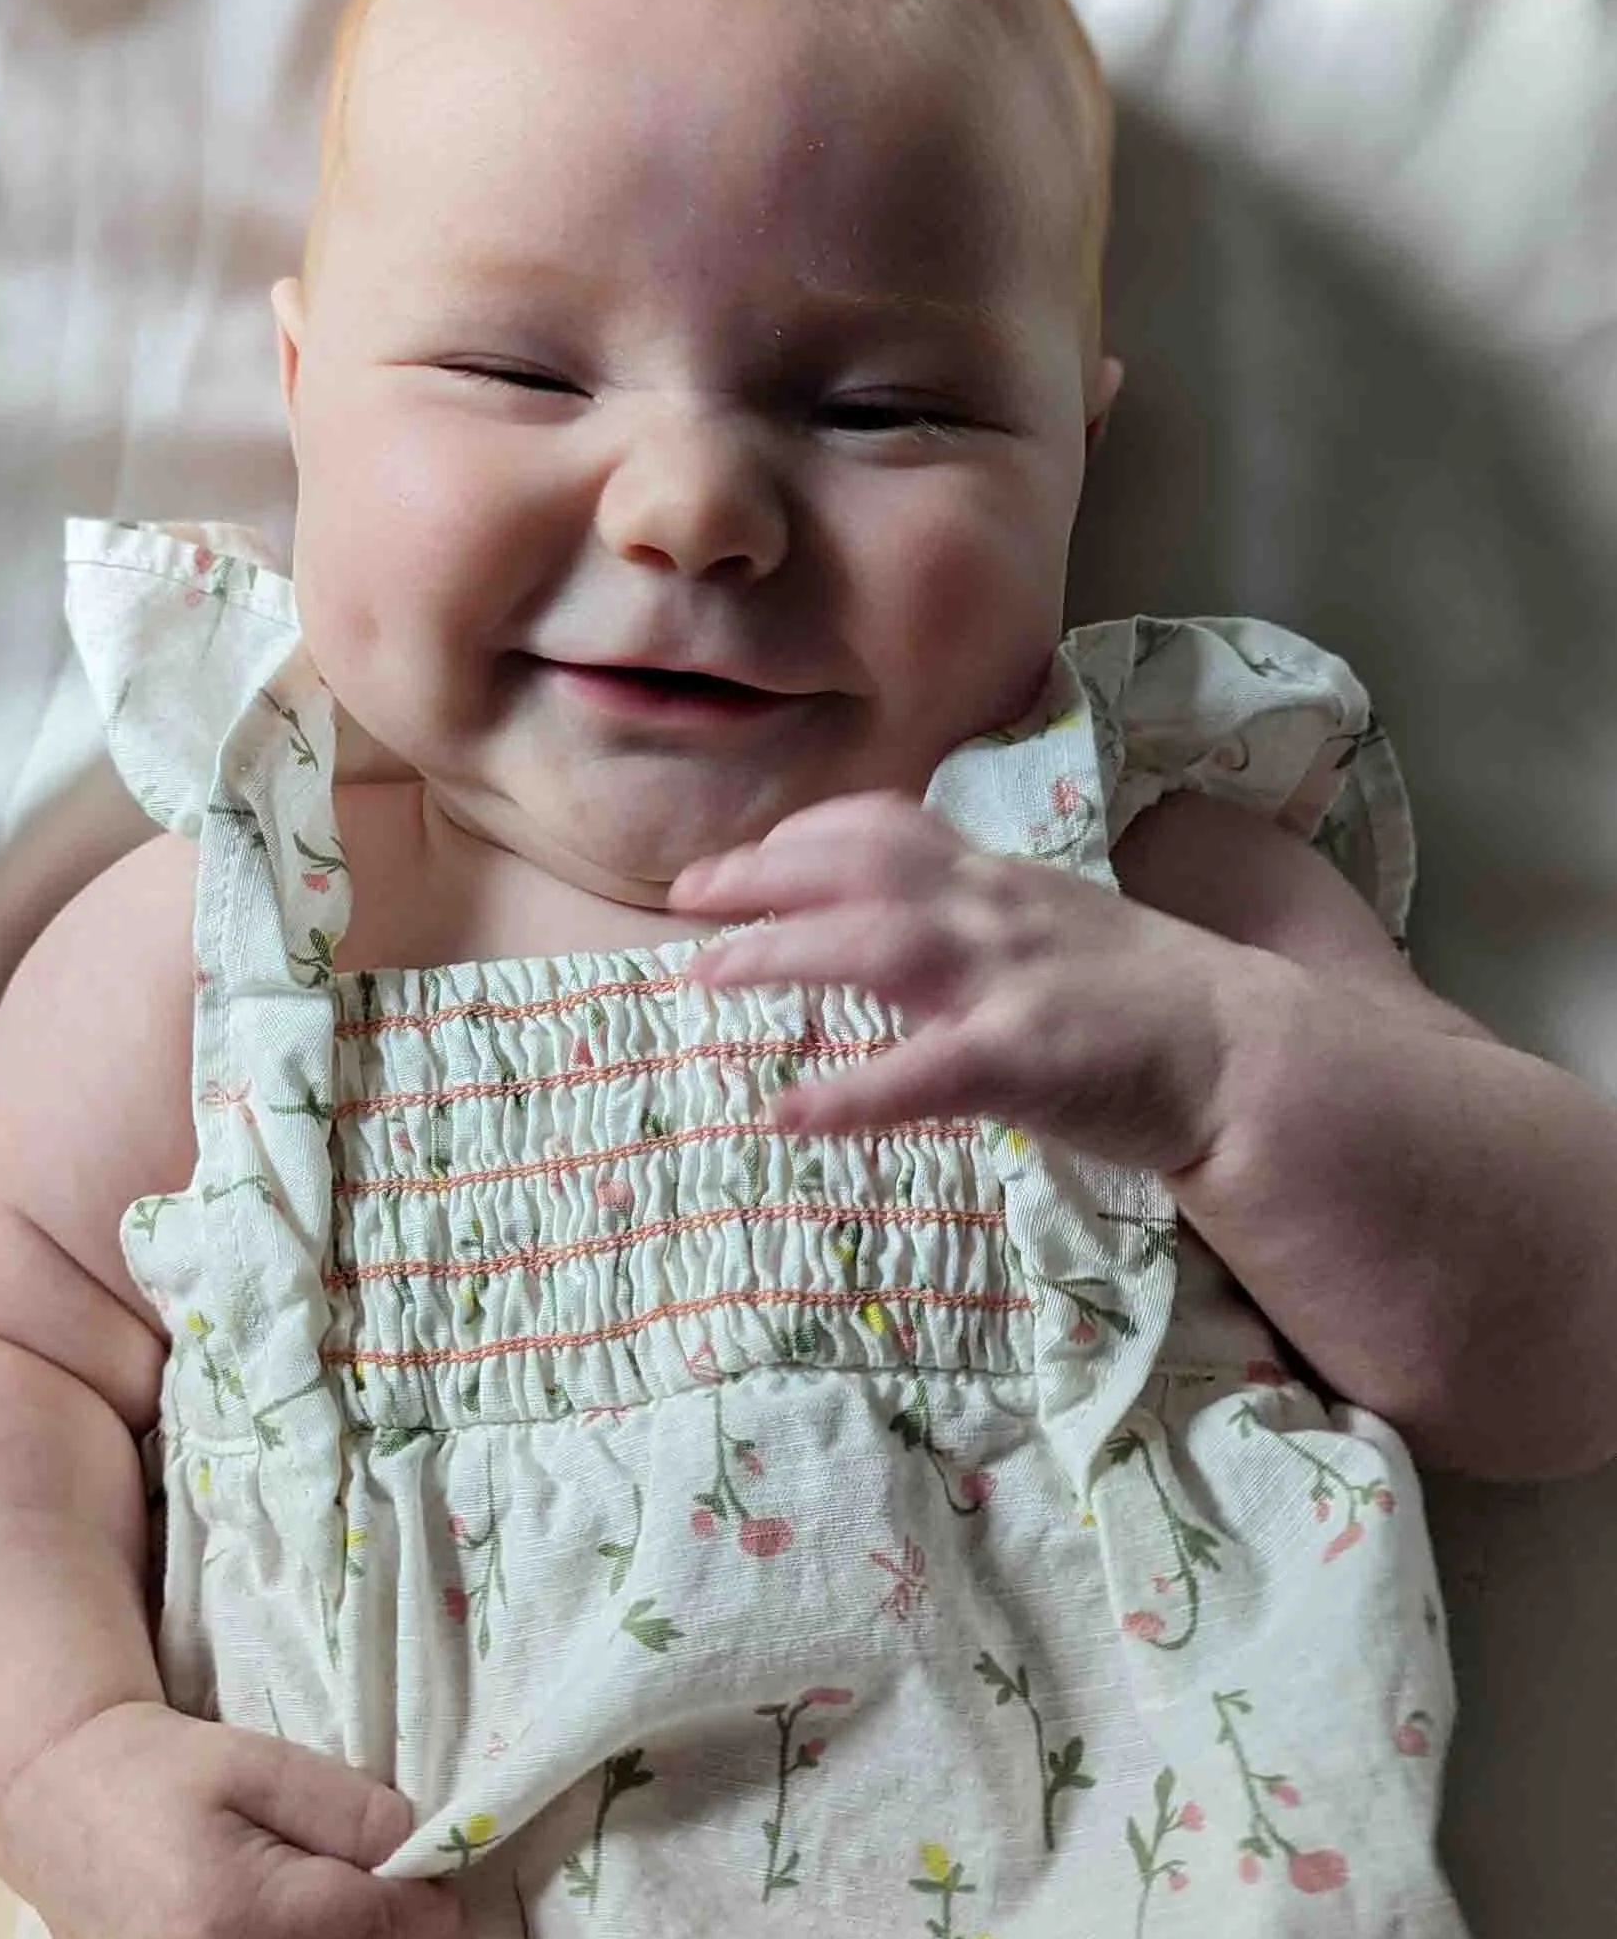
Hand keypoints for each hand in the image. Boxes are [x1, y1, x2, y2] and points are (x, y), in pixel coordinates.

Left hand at [672, 791, 1242, 1173]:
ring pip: (871, 946)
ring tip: (704, 977)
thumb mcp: (1061, 929)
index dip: (805, 835)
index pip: (888, 825)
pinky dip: (846, 1095)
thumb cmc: (1151, 1003)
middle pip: (855, 869)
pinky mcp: (1024, 1060)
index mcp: (1002, 882)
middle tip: (688, 898)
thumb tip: (906, 920)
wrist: (1250, 1055)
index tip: (750, 856)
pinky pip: (919, 1074)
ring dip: (776, 955)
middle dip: (760, 876)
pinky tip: (787, 1113)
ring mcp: (1009, 981)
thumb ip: (985, 917)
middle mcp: (995, 912)